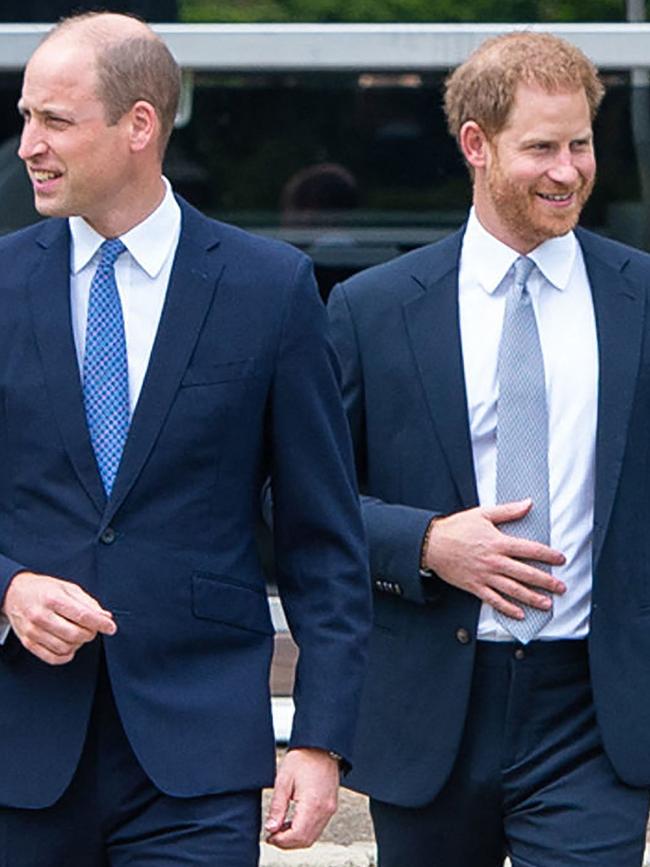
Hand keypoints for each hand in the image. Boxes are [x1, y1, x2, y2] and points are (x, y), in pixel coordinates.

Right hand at [2, 571, 115, 664]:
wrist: (15, 594)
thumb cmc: (44, 589)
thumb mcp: (68, 588)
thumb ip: (88, 602)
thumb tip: (106, 617)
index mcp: (53, 598)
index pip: (82, 615)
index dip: (100, 623)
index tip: (111, 627)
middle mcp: (41, 616)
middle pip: (75, 634)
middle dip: (90, 634)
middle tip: (93, 629)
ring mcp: (32, 631)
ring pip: (65, 648)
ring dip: (79, 644)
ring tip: (79, 634)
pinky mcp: (28, 643)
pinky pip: (52, 658)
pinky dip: (66, 656)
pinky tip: (69, 646)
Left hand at [265, 748, 339, 848]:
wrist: (321, 746)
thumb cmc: (303, 758)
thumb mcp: (283, 780)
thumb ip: (277, 807)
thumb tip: (271, 827)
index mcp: (312, 803)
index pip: (297, 835)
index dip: (281, 841)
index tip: (270, 836)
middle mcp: (325, 809)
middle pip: (306, 840)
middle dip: (287, 843)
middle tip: (273, 835)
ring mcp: (330, 808)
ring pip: (313, 836)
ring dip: (296, 838)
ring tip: (280, 829)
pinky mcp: (331, 806)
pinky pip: (318, 827)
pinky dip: (305, 830)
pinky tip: (293, 822)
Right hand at [423, 499, 565, 619]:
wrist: (432, 544)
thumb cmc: (456, 528)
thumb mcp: (483, 514)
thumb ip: (508, 511)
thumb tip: (528, 504)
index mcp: (498, 543)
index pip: (530, 550)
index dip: (548, 555)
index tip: (560, 559)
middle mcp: (495, 562)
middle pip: (526, 573)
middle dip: (546, 581)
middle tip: (561, 587)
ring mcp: (485, 576)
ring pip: (514, 590)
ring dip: (532, 598)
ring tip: (547, 603)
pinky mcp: (475, 586)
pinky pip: (494, 600)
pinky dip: (508, 608)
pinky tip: (520, 613)